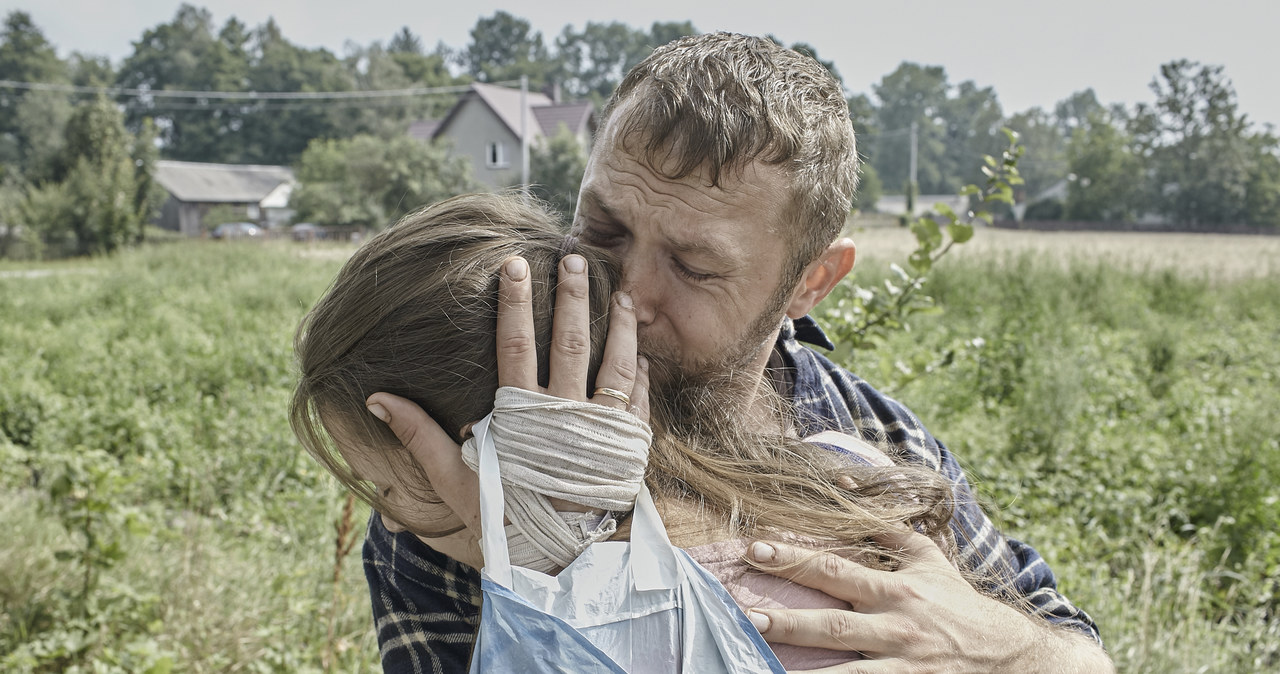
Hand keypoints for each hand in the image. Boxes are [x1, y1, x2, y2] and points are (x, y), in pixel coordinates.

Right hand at [365, 255, 647, 549]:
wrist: (556, 566)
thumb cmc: (501, 520)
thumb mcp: (455, 480)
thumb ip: (420, 436)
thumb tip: (378, 397)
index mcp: (522, 418)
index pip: (516, 346)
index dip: (515, 304)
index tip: (515, 267)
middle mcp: (566, 417)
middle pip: (571, 343)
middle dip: (573, 297)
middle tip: (576, 258)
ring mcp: (602, 431)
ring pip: (616, 365)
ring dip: (619, 326)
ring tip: (622, 294)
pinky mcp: (628, 448)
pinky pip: (640, 401)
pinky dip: (641, 373)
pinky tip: (641, 351)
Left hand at [745, 529, 1112, 672]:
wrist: (1010, 657)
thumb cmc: (956, 603)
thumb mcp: (927, 558)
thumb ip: (883, 525)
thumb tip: (843, 479)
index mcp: (896, 590)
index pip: (835, 570)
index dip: (793, 560)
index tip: (754, 549)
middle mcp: (896, 628)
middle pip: (832, 626)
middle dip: (786, 621)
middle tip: (743, 614)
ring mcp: (901, 666)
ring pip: (844, 672)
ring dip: (802, 669)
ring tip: (758, 662)